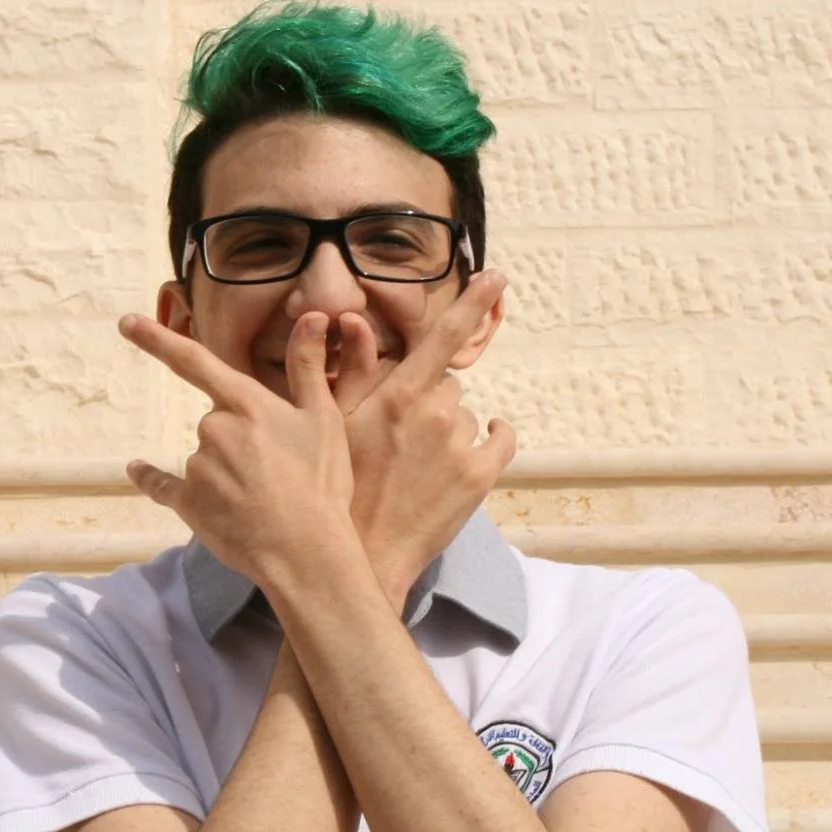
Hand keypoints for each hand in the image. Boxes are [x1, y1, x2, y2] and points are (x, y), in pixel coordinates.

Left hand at [122, 312, 358, 595]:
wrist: (305, 550)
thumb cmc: (320, 483)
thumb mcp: (324, 419)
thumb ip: (308, 366)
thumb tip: (311, 316)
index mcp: (246, 403)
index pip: (195, 361)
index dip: (158, 339)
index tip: (127, 323)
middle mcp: (214, 429)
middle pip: (216, 422)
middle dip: (240, 441)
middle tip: (278, 472)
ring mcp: (197, 467)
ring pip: (205, 457)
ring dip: (225, 471)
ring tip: (263, 499)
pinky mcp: (187, 502)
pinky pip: (162, 484)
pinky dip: (150, 477)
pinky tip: (137, 471)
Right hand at [329, 271, 516, 603]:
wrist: (365, 555)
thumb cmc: (341, 488)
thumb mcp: (333, 426)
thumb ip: (349, 369)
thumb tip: (349, 319)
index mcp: (398, 396)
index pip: (440, 337)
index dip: (471, 302)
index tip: (496, 276)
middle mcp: (435, 414)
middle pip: (447, 386)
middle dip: (430, 403)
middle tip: (401, 439)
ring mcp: (462, 446)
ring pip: (466, 416)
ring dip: (450, 430)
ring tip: (418, 465)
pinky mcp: (481, 476)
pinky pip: (499, 439)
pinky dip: (488, 441)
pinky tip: (462, 458)